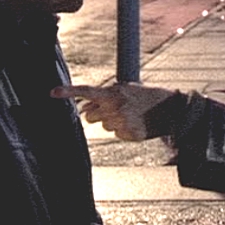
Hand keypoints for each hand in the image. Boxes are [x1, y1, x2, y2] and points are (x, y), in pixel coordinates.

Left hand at [51, 83, 174, 140]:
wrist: (171, 108)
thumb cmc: (146, 96)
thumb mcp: (126, 90)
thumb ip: (104, 97)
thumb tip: (84, 109)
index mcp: (114, 93)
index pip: (87, 91)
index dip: (68, 91)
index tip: (52, 92)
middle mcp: (115, 107)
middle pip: (90, 116)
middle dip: (97, 114)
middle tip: (113, 109)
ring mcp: (122, 122)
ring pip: (104, 126)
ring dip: (113, 121)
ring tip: (130, 115)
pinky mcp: (130, 134)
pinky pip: (117, 134)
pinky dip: (124, 130)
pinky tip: (136, 123)